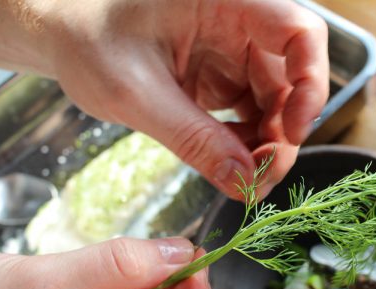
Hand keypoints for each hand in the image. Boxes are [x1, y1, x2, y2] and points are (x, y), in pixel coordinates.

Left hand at [41, 0, 328, 198]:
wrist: (64, 36)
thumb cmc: (87, 39)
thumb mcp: (134, 92)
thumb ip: (192, 138)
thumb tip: (242, 183)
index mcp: (226, 3)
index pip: (301, 32)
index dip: (311, 82)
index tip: (292, 130)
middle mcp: (239, 26)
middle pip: (292, 80)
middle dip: (282, 133)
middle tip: (260, 179)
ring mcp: (232, 54)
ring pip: (274, 105)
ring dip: (265, 146)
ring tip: (241, 180)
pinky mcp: (221, 78)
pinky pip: (249, 116)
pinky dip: (244, 146)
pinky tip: (226, 165)